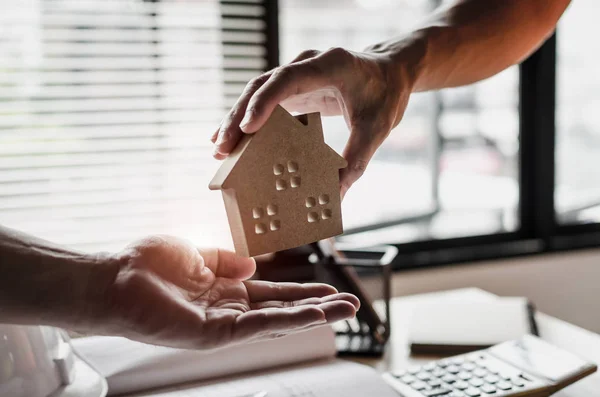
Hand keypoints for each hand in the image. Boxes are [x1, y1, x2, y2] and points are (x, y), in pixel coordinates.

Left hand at [103, 235, 358, 348]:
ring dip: (313, 315)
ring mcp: (222, 324)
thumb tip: (253, 265)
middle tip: (352, 305)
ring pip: (277, 320)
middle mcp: (228, 309)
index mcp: (224, 289)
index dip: (302, 289)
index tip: (330, 285)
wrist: (111, 279)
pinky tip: (313, 315)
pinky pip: (257, 326)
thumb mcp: (194, 252)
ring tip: (346, 311)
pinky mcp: (212, 333)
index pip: (272, 291)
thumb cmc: (143, 265)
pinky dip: (287, 320)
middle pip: (282, 308)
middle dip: (318, 306)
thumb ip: (225, 260)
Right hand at [211, 46, 418, 196]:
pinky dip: (248, 117)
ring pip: (256, 90)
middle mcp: (307, 64)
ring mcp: (297, 73)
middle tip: (222, 147)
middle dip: (239, 116)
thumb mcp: (377, 129)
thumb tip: (335, 196)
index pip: (287, 79)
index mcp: (330, 65)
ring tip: (219, 147)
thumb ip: (356, 160)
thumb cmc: (385, 95)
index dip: (264, 102)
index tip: (247, 128)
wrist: (391, 71)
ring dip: (237, 117)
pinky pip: (264, 99)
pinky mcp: (293, 86)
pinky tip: (234, 139)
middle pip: (262, 85)